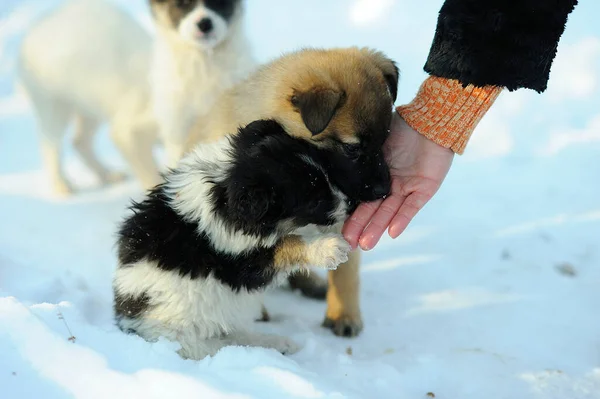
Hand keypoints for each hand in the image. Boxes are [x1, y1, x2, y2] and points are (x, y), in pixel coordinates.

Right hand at [342, 111, 453, 249]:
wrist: (431, 120)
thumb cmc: (403, 126)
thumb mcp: (376, 142)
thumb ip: (363, 159)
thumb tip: (339, 169)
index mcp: (378, 174)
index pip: (362, 199)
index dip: (352, 214)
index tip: (339, 229)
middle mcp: (392, 184)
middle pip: (374, 210)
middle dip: (361, 227)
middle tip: (349, 245)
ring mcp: (408, 188)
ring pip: (390, 212)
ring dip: (378, 228)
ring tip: (366, 244)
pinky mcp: (425, 189)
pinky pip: (411, 207)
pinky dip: (402, 219)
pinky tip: (392, 233)